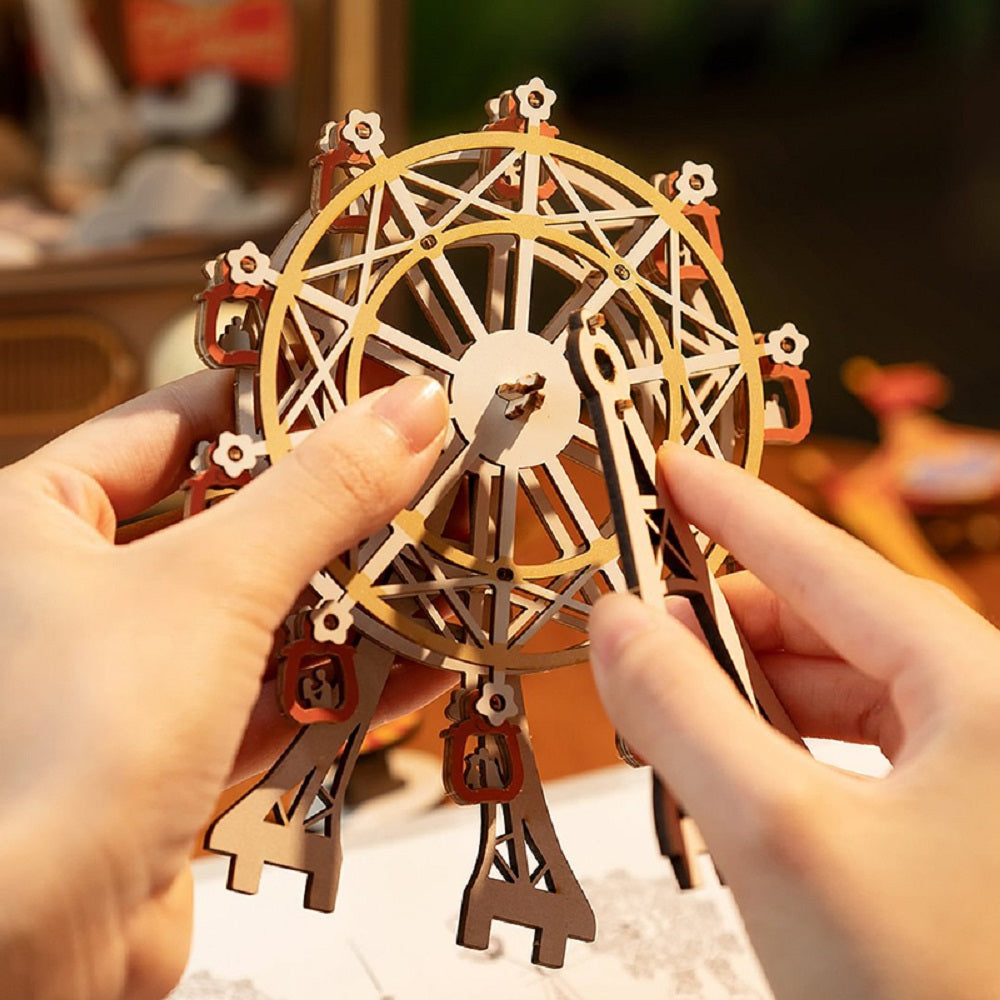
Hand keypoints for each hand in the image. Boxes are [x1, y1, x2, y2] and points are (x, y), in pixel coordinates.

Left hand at [0, 371, 450, 999]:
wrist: (39, 947)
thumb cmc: (69, 747)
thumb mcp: (217, 584)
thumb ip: (319, 493)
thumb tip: (404, 412)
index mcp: (38, 523)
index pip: (171, 425)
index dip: (269, 404)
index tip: (357, 389)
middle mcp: (77, 595)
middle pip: (231, 520)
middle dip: (330, 513)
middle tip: (415, 480)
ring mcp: (131, 676)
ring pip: (263, 613)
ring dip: (353, 601)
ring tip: (437, 568)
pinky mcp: (177, 751)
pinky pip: (274, 693)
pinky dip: (343, 680)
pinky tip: (418, 664)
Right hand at [590, 442, 999, 999]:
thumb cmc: (940, 995)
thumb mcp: (779, 839)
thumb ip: (682, 713)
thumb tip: (616, 624)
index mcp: (981, 688)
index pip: (824, 560)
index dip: (732, 507)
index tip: (671, 469)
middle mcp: (992, 714)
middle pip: (831, 623)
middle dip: (725, 618)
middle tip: (637, 622)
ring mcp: (984, 772)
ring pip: (841, 690)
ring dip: (747, 687)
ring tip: (669, 700)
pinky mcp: (965, 828)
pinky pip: (856, 748)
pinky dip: (782, 743)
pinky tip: (736, 764)